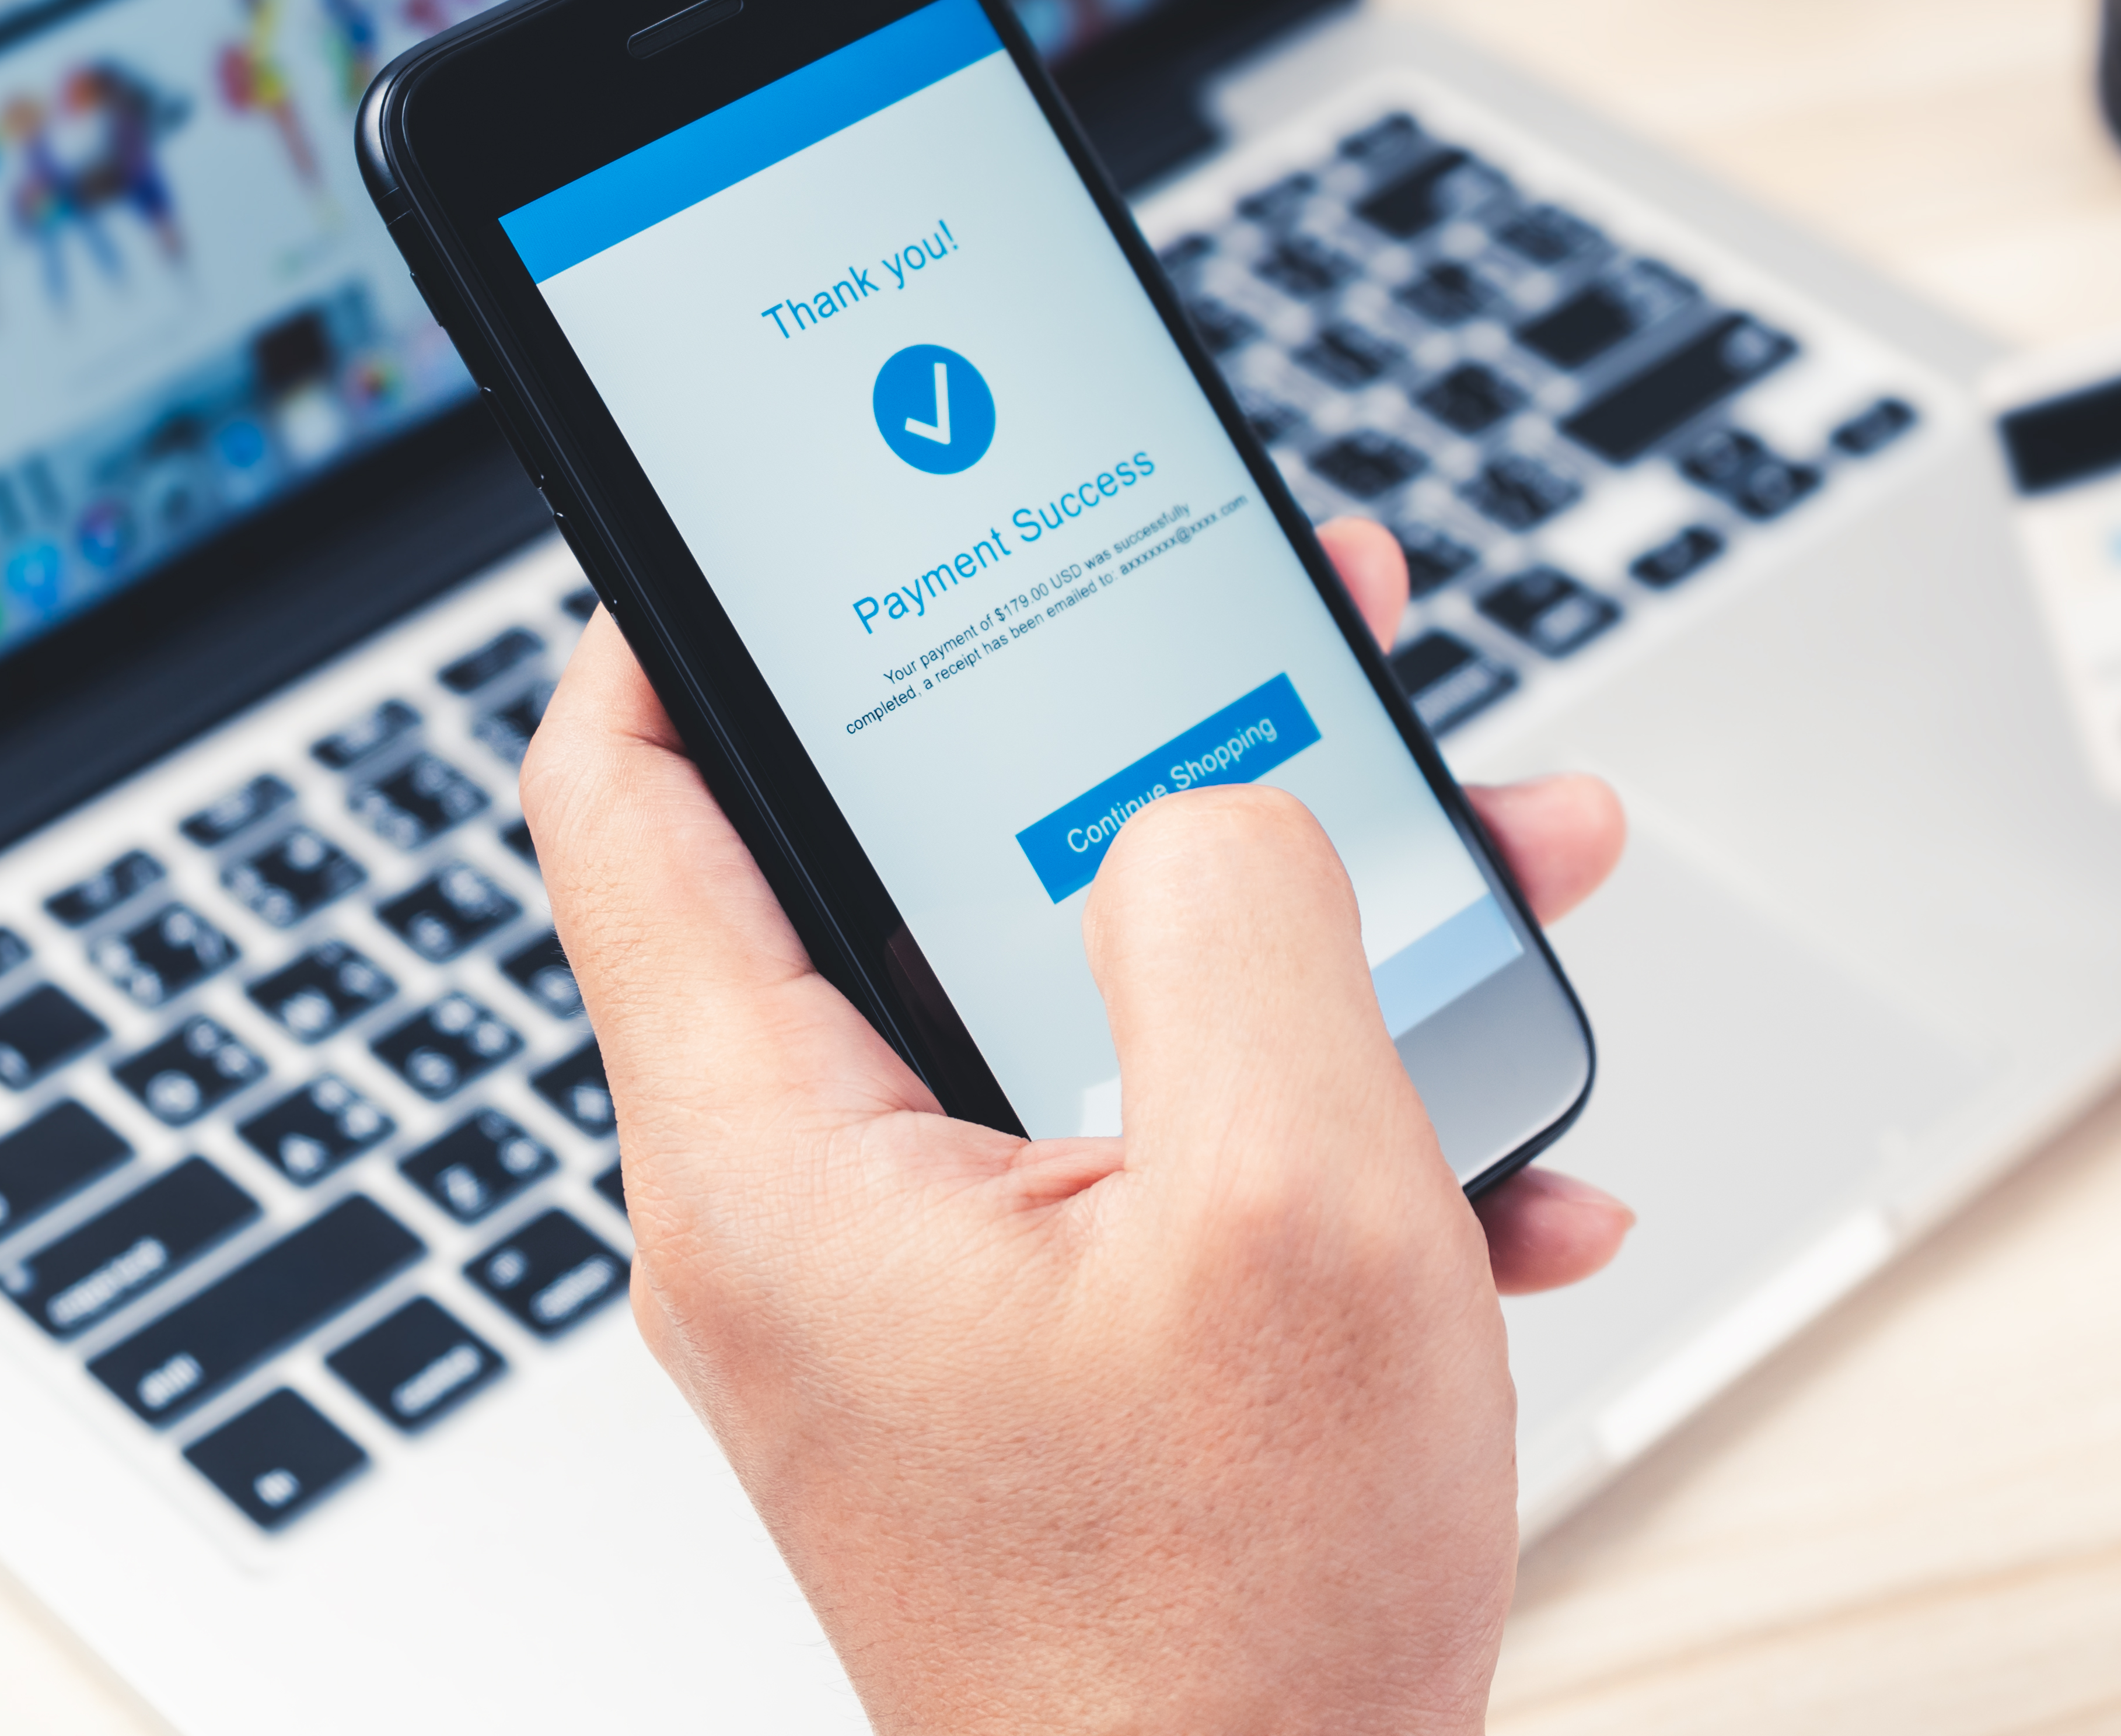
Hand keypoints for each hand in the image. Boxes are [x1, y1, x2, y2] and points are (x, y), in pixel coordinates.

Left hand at [517, 519, 1632, 1731]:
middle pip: (915, 870)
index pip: (629, 803)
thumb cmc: (1233, 1639)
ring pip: (1080, 999)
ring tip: (1479, 875)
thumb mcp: (1294, 1211)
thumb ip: (1245, 924)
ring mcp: (933, 1284)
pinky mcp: (1042, 1345)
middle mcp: (818, 1210)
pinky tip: (1491, 1159)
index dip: (683, 613)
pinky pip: (1164, 1151)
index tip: (779, 497)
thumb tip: (1215, 798)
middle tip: (1269, 630)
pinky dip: (1322, 1119)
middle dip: (1125, 734)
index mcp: (783, 1159)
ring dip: (1287, 928)